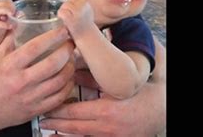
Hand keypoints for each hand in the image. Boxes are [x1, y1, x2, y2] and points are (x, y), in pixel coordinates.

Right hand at [0, 0, 14, 64]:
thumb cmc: (2, 31)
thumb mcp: (11, 22)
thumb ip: (15, 17)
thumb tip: (21, 13)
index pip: (6, 1)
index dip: (12, 5)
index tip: (16, 11)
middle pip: (1, 3)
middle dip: (9, 7)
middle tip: (14, 13)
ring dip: (5, 11)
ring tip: (12, 16)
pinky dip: (3, 24)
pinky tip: (9, 26)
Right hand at [0, 27, 76, 133]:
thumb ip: (10, 39)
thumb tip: (22, 21)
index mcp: (10, 65)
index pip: (35, 47)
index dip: (52, 37)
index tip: (63, 30)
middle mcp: (21, 81)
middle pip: (52, 64)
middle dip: (66, 51)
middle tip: (71, 44)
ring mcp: (30, 97)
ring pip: (60, 81)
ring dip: (70, 68)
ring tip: (71, 59)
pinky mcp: (37, 109)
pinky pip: (60, 97)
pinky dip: (68, 85)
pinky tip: (68, 78)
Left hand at [40, 69, 165, 136]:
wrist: (162, 110)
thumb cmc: (141, 93)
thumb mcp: (118, 83)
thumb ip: (94, 78)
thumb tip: (72, 71)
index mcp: (106, 111)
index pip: (74, 112)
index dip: (57, 111)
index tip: (45, 107)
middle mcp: (107, 128)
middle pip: (73, 127)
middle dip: (55, 124)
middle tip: (40, 120)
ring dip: (63, 135)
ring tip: (48, 132)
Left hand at [58, 0, 93, 37]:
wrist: (87, 38)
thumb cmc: (85, 27)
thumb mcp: (85, 12)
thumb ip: (79, 5)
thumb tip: (70, 0)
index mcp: (86, 3)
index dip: (70, 4)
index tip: (70, 11)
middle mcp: (82, 7)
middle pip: (68, 1)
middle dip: (65, 8)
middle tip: (67, 17)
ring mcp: (77, 13)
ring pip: (64, 6)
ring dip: (62, 12)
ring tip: (66, 19)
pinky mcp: (71, 19)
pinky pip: (61, 12)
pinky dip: (60, 15)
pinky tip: (63, 21)